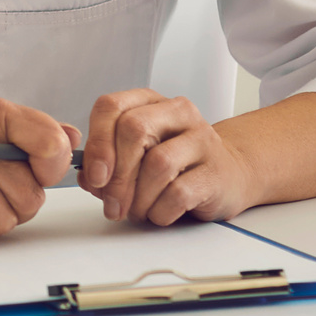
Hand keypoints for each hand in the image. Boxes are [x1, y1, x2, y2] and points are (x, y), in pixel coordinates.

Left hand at [82, 88, 261, 225]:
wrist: (227, 176)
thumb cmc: (176, 166)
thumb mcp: (137, 157)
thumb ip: (107, 163)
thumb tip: (89, 177)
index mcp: (150, 102)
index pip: (111, 106)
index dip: (97, 142)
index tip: (94, 175)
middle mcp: (177, 112)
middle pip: (133, 130)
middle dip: (117, 175)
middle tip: (112, 204)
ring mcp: (201, 139)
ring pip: (157, 164)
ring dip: (138, 197)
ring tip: (137, 211)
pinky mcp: (215, 171)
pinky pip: (178, 193)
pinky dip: (160, 211)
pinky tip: (160, 214)